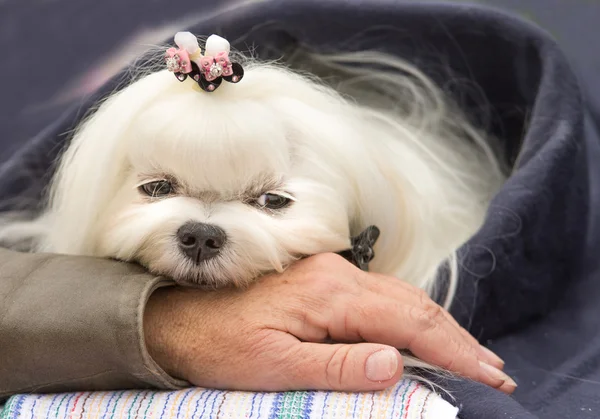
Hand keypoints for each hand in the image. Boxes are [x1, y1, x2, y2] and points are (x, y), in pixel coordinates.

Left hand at [144, 253, 514, 392]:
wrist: (180, 314)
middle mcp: (338, 274)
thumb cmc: (220, 343)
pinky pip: (380, 297)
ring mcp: (331, 273)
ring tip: (470, 356)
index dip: (454, 350)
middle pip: (414, 303)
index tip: (488, 375)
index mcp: (330, 294)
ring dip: (438, 327)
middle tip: (494, 371)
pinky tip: (420, 335)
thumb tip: (396, 365)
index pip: (408, 321)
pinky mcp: (324, 280)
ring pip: (401, 297)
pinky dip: (411, 318)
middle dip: (457, 338)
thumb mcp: (275, 366)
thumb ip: (337, 365)